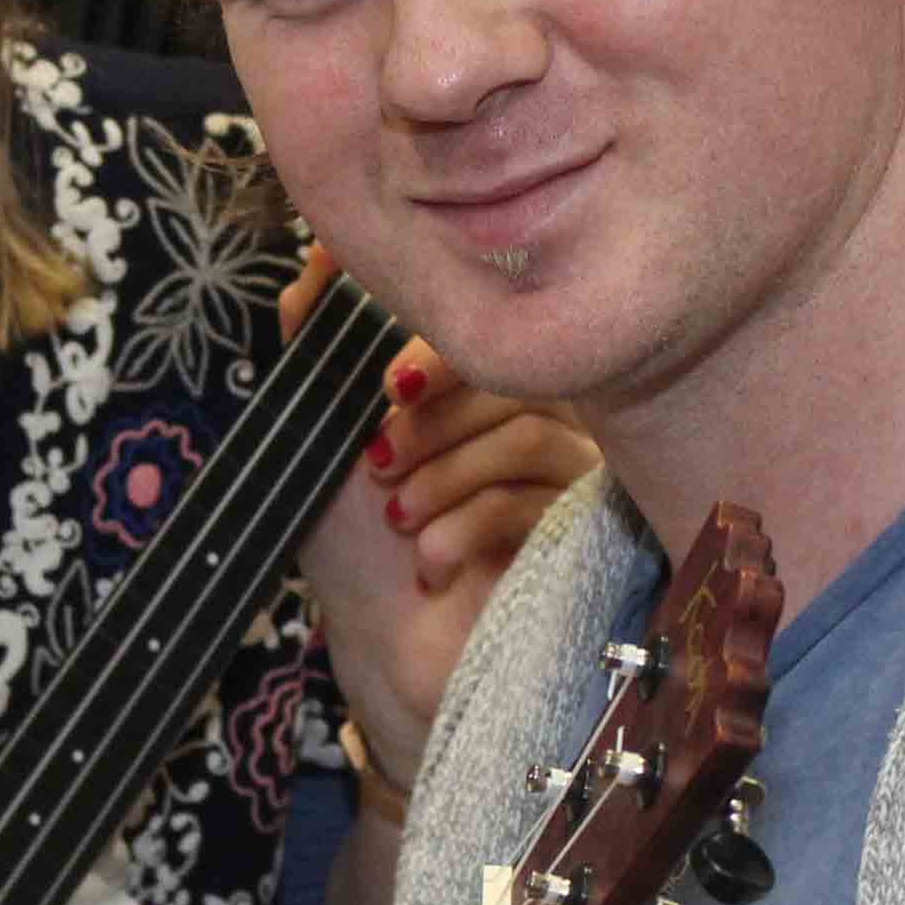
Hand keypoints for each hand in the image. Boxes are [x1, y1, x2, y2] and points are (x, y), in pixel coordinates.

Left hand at [285, 247, 593, 783]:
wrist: (386, 657)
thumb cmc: (357, 554)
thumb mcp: (323, 435)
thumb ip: (318, 339)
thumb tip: (320, 247)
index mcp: (484, 394)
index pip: (490, 336)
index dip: (438, 356)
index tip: (388, 391)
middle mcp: (539, 424)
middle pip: (515, 377)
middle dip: (432, 426)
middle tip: (380, 471)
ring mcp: (568, 482)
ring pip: (527, 435)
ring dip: (443, 482)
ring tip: (401, 526)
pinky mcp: (585, 539)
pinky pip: (537, 497)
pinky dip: (465, 529)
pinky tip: (431, 566)